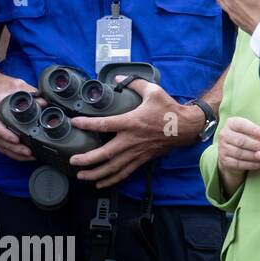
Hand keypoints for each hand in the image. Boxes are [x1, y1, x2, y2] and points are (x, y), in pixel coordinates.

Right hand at [0, 68, 38, 160]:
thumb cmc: (2, 85)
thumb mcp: (16, 84)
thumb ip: (29, 92)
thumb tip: (44, 103)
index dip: (5, 134)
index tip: (17, 140)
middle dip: (13, 148)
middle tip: (28, 152)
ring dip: (12, 153)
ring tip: (29, 156)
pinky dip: (10, 151)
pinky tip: (22, 156)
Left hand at [70, 78, 200, 187]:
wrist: (186, 126)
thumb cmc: (169, 110)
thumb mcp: (154, 91)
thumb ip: (135, 83)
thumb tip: (118, 77)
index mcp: (131, 122)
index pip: (104, 124)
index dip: (87, 124)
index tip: (74, 123)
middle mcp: (131, 140)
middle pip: (105, 154)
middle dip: (87, 159)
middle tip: (73, 160)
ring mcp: (137, 152)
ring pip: (113, 167)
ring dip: (96, 173)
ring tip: (81, 176)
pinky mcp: (143, 159)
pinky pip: (125, 172)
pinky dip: (112, 179)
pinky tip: (101, 183)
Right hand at [216, 116, 259, 194]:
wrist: (234, 154)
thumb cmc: (247, 138)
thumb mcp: (251, 131)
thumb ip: (257, 132)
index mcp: (231, 123)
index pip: (241, 125)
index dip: (254, 130)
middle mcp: (224, 134)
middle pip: (241, 140)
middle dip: (256, 145)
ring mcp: (222, 148)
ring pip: (239, 153)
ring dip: (254, 156)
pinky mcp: (224, 160)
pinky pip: (238, 163)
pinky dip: (250, 164)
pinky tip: (258, 164)